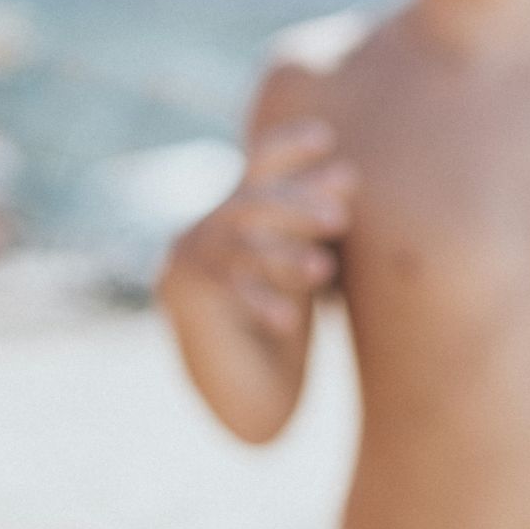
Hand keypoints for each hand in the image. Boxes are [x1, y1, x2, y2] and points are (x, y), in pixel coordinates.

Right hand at [169, 118, 356, 335]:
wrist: (247, 393)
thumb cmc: (284, 320)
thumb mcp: (303, 264)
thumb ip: (315, 224)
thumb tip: (348, 175)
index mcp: (236, 214)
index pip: (259, 167)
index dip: (287, 148)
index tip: (325, 135)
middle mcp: (204, 229)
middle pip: (252, 203)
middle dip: (298, 204)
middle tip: (340, 218)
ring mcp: (186, 261)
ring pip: (240, 245)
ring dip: (284, 255)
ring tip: (324, 270)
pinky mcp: (181, 296)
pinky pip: (224, 290)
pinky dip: (259, 301)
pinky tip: (288, 320)